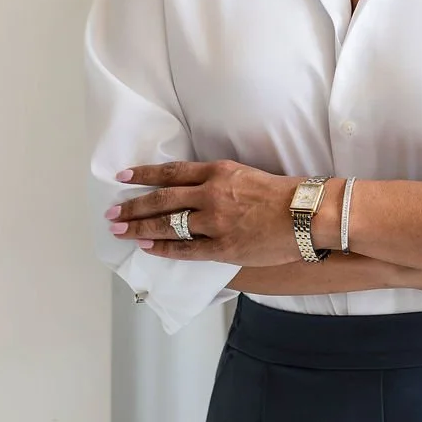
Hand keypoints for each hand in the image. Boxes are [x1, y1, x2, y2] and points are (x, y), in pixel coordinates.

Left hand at [103, 159, 302, 266]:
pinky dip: (163, 248)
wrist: (308, 214)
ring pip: (167, 224)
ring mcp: (215, 221)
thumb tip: (199, 191)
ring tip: (120, 231)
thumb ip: (222, 183)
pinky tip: (147, 247)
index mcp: (219, 172)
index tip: (123, 177)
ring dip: (139, 227)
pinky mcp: (222, 246)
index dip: (144, 174)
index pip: (172, 172)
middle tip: (112, 213)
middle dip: (133, 206)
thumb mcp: (248, 176)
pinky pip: (185, 249)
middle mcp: (211, 194)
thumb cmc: (286, 195)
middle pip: (161, 199)